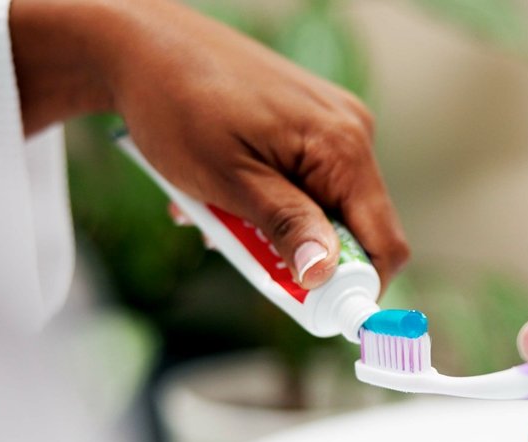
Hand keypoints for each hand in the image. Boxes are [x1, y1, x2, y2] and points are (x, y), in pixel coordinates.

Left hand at [10, 0, 408, 289]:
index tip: (319, 311)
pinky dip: (275, 202)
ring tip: (223, 219)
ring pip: (327, 209)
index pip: (384, 241)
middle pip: (355, 229)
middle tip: (249, 257)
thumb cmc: (178, 103)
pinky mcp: (312, 125)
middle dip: (306, 256)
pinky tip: (230, 196)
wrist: (143, 44)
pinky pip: (310, 184)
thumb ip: (286, 226)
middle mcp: (351, 133)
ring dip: (282, 230)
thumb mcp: (228, 179)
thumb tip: (324, 275)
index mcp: (342, 146)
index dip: (360, 288)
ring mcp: (333, 126)